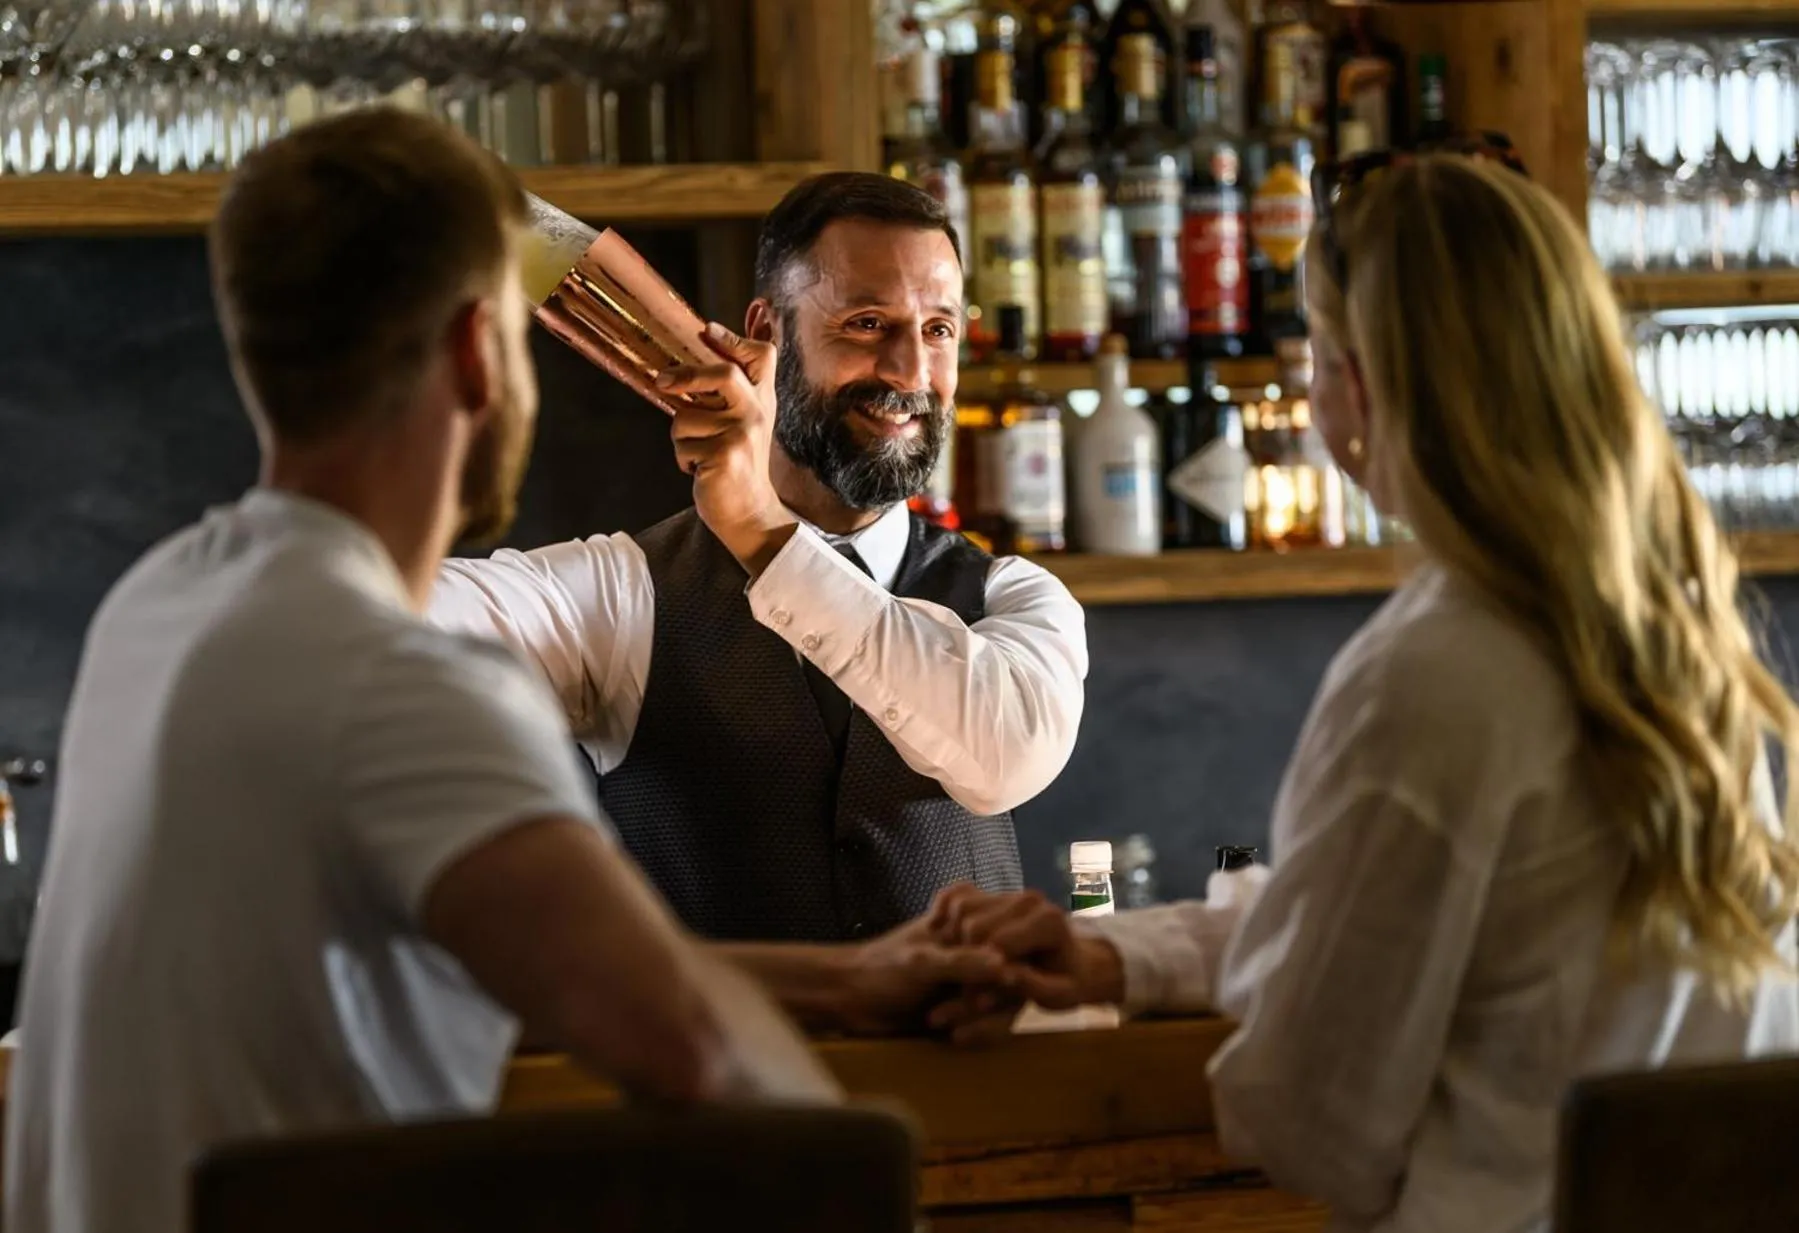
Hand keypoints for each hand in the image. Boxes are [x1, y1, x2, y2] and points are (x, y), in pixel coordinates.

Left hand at [656, 322, 795, 576]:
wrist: (749, 511)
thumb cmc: (738, 465)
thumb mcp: (743, 424)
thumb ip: (730, 395)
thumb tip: (690, 364)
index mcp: (762, 400)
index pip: (761, 357)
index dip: (734, 339)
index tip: (708, 331)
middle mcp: (756, 413)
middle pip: (724, 374)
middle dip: (687, 375)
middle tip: (662, 381)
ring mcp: (742, 434)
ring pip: (685, 417)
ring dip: (681, 437)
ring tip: (699, 453)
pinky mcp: (725, 456)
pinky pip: (682, 445)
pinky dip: (683, 459)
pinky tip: (700, 470)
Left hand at [830, 910, 1011, 1037]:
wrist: (851, 1001)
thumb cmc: (879, 970)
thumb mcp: (919, 963)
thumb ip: (960, 962)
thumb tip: (1004, 966)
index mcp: (968, 921)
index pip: (1011, 939)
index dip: (1010, 963)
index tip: (997, 982)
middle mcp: (979, 948)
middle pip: (1016, 975)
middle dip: (992, 997)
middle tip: (959, 1007)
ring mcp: (976, 979)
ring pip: (1007, 1003)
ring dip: (981, 1019)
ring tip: (940, 1021)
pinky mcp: (971, 1008)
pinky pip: (994, 1024)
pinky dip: (979, 1033)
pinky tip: (953, 1037)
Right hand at [925, 885, 1125, 1045]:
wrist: (1073, 961)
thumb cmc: (1068, 983)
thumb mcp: (1058, 996)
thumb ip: (1031, 985)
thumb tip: (1001, 974)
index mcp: (1049, 922)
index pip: (998, 944)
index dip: (982, 976)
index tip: (978, 1002)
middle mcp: (1030, 900)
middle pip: (974, 925)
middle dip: (966, 961)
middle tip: (969, 991)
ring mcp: (1011, 892)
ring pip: (963, 911)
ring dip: (957, 943)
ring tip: (968, 973)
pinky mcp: (996, 892)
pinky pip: (958, 901)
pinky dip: (951, 925)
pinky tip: (961, 951)